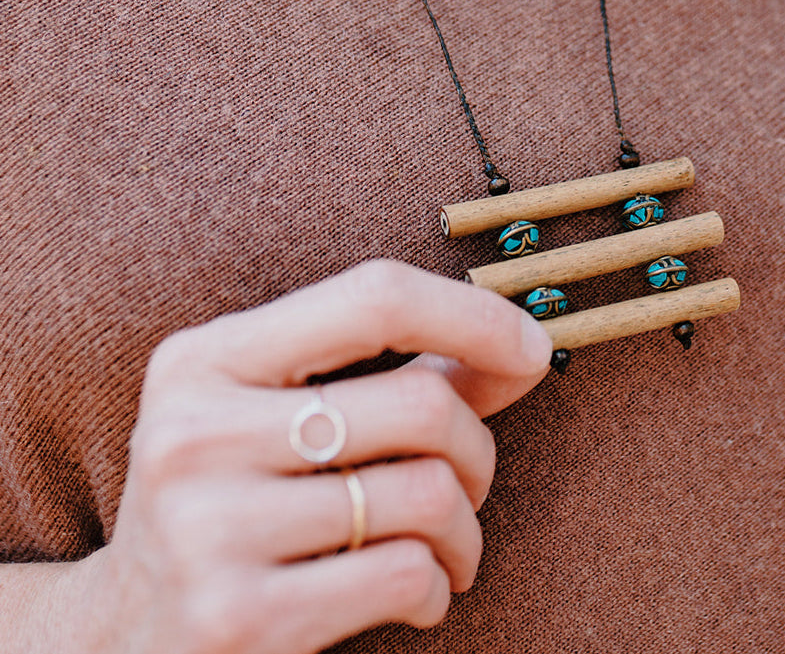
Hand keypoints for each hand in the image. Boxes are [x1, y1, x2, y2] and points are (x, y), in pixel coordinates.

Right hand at [77, 259, 552, 653]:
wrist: (119, 640)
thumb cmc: (237, 500)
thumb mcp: (283, 416)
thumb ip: (395, 375)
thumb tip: (525, 349)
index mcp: (205, 359)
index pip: (375, 297)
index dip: (475, 314)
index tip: (533, 348)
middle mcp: (194, 433)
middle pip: (421, 405)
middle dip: (478, 448)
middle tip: (469, 481)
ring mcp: (207, 530)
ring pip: (428, 495)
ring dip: (465, 527)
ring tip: (446, 545)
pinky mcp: (235, 621)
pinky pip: (407, 574)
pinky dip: (440, 585)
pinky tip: (419, 591)